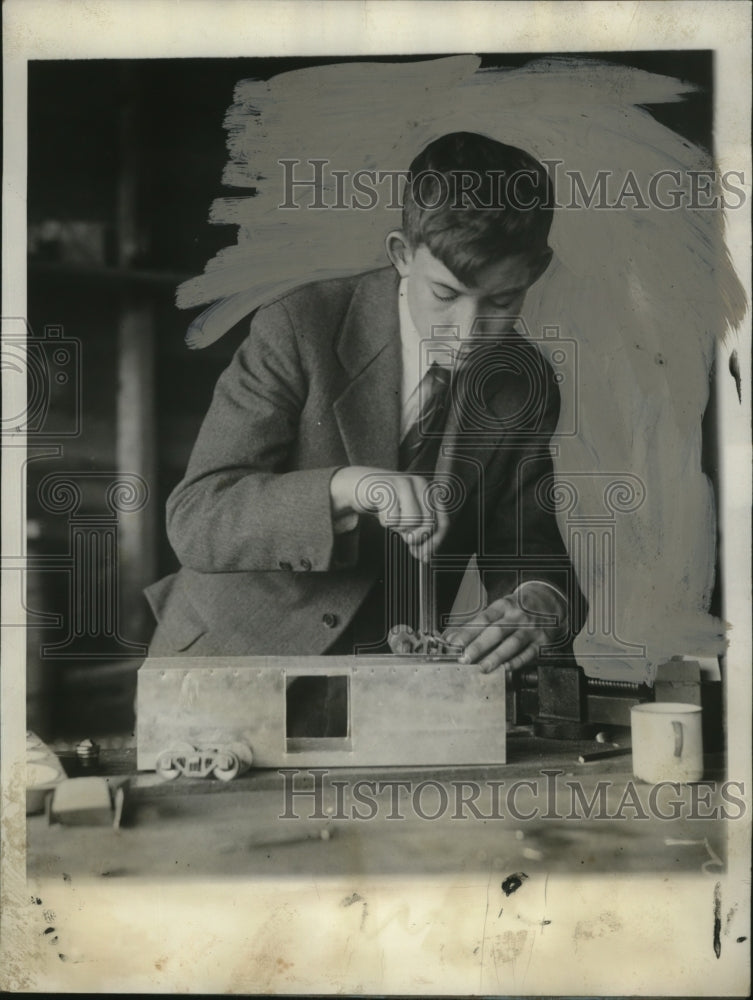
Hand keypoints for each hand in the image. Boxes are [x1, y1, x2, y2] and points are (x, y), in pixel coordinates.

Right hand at [330, 466, 448, 561]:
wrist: (358, 485)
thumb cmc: (385, 502)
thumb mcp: (407, 518)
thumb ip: (419, 533)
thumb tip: (425, 557)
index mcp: (430, 491)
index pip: (443, 522)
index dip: (435, 542)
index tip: (423, 555)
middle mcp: (421, 484)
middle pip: (430, 524)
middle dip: (416, 537)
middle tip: (405, 537)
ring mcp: (404, 484)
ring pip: (412, 521)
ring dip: (399, 527)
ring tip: (392, 518)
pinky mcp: (387, 488)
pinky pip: (392, 519)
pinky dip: (385, 521)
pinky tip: (381, 511)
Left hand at [442, 583, 568, 673]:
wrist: (548, 602)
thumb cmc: (516, 608)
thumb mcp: (497, 609)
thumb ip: (475, 624)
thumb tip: (450, 638)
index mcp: (503, 606)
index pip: (483, 619)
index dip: (468, 632)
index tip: (455, 644)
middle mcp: (517, 616)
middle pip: (496, 631)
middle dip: (479, 646)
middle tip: (465, 659)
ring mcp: (530, 629)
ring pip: (512, 643)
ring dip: (496, 657)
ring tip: (483, 668)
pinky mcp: (542, 641)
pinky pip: (528, 653)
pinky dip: (516, 662)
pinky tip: (505, 669)